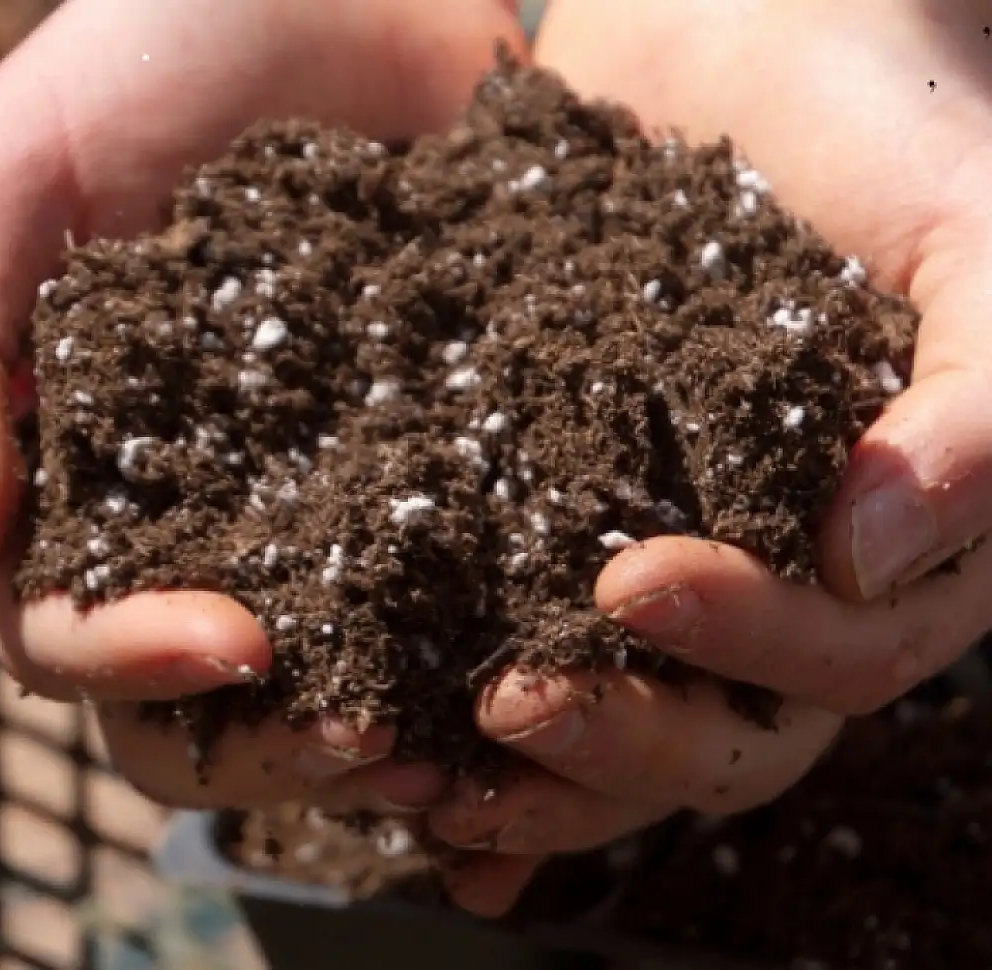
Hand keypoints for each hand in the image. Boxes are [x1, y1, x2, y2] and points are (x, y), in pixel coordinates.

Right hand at [0, 0, 529, 907]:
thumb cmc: (140, 53)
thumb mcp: (5, 175)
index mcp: (66, 476)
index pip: (64, 634)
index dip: (134, 664)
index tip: (241, 640)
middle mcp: (187, 517)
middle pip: (198, 708)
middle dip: (275, 742)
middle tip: (375, 741)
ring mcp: (319, 500)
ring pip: (335, 683)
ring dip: (393, 735)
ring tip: (475, 736)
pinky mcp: (448, 462)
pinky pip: (466, 592)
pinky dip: (499, 647)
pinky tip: (561, 657)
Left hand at [435, 0, 991, 908]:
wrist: (746, 30)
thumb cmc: (887, 121)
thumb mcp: (972, 237)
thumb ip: (977, 400)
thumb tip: (870, 556)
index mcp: (900, 548)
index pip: (837, 658)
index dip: (742, 641)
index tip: (632, 579)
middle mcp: (783, 583)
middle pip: (717, 730)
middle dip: (614, 731)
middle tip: (501, 701)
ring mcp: (667, 557)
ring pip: (612, 712)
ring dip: (522, 767)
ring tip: (413, 773)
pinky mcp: (553, 521)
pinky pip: (515, 638)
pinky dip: (458, 715)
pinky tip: (389, 767)